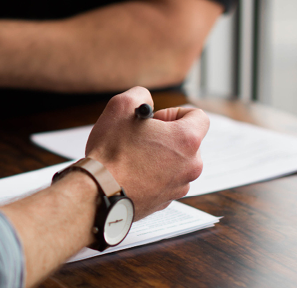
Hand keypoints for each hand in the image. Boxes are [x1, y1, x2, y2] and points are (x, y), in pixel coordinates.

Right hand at [85, 87, 208, 219]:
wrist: (98, 193)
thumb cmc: (111, 152)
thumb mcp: (121, 107)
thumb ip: (140, 95)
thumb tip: (146, 101)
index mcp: (186, 140)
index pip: (198, 116)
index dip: (175, 113)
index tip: (156, 120)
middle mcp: (191, 165)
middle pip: (187, 142)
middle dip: (166, 136)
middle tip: (141, 138)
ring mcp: (180, 186)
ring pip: (176, 163)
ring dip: (159, 156)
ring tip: (133, 157)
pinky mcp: (166, 201)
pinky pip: (164, 181)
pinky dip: (152, 175)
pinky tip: (130, 173)